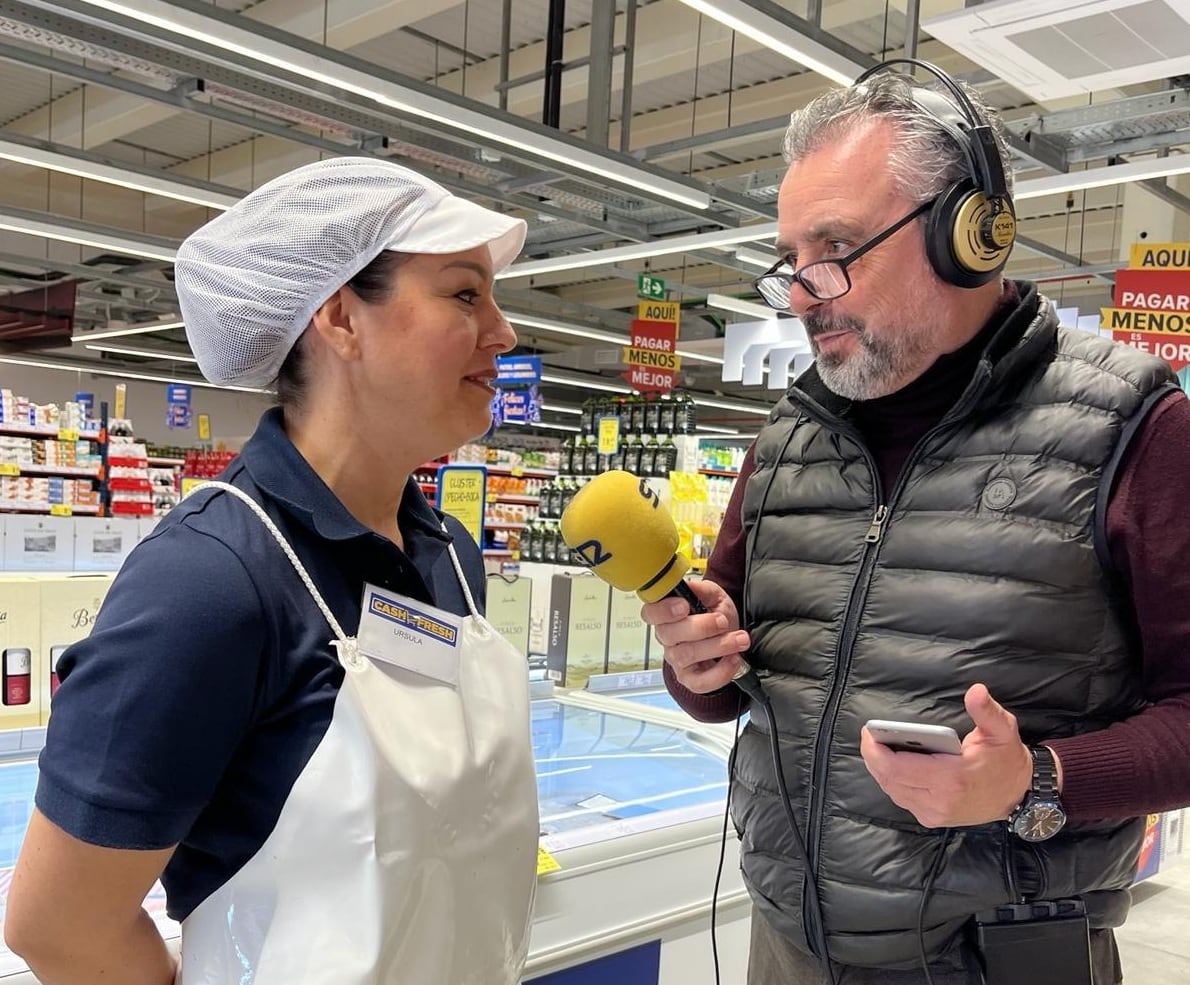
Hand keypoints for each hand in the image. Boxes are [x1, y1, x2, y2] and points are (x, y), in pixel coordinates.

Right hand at [640, 579, 749, 693]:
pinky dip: (720, 672)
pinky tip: (733, 659)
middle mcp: (668, 638)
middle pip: (670, 634)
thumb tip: (691, 586)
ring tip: (739, 639)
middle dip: (701, 627)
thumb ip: (703, 589)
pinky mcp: (691, 678)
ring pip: (687, 655)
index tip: (684, 606)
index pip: (651, 613)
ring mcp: (677, 660)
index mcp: (667, 615)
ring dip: (718, 646)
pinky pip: (699, 682)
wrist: (731, 638)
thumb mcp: (715, 596)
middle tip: (722, 621)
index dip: (664, 610)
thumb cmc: (717, 617)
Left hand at [859, 683, 1033, 827]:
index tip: (869, 731)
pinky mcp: (932, 818)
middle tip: (870, 734)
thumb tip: (975, 691)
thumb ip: (986, 711)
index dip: (875, 750)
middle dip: (873, 756)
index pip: (896, 768)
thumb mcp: (1003, 731)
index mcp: (951, 779)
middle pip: (888, 779)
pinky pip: (902, 798)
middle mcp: (939, 801)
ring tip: (877, 745)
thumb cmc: (1007, 760)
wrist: (1019, 796)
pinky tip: (891, 762)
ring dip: (880, 768)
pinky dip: (892, 780)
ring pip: (892, 790)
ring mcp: (934, 814)